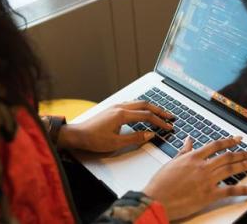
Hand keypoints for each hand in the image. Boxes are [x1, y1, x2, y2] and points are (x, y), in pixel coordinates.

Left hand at [57, 100, 174, 151]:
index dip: (159, 121)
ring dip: (151, 108)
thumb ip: (134, 138)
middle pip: (145, 105)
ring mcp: (116, 106)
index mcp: (122, 114)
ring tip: (160, 114)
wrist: (77, 134)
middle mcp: (120, 107)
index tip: (168, 126)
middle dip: (159, 110)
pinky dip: (142, 107)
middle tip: (170, 116)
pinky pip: (132, 104)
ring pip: (138, 103)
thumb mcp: (115, 143)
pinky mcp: (113, 109)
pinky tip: (143, 112)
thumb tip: (149, 134)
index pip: (146, 116)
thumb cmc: (93, 139)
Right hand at [143, 136, 246, 220]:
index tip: (238, 139)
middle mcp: (202, 166)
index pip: (216, 145)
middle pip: (227, 156)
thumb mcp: (172, 162)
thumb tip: (189, 140)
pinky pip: (231, 191)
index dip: (229, 141)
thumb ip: (184, 151)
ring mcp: (207, 180)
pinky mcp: (209, 195)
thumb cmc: (161, 183)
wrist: (157, 199)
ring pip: (231, 169)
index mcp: (193, 157)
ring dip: (245, 165)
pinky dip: (245, 190)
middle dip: (242, 153)